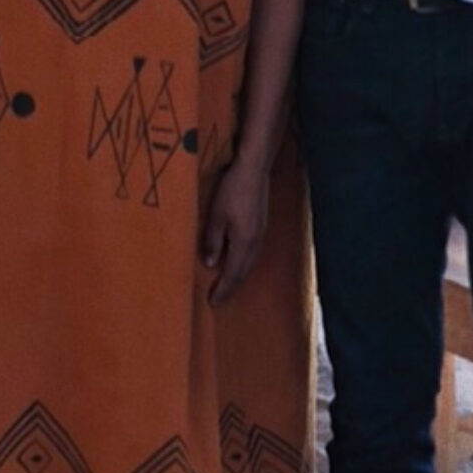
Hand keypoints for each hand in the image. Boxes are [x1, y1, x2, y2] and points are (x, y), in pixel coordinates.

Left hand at [201, 159, 270, 305]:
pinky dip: (244, 263)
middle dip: (231, 287)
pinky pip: (253, 253)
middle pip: (243, 272)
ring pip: (250, 263)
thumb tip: (211, 264)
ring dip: (238, 276)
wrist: (253, 170)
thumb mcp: (215, 217)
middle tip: (219, 298)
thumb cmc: (232, 191)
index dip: (223, 289)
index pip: (232, 274)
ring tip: (228, 284)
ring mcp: (261, 233)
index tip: (213, 303)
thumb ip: (213, 242)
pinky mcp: (262, 224)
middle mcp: (255, 243)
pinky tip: (238, 260)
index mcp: (243, 244)